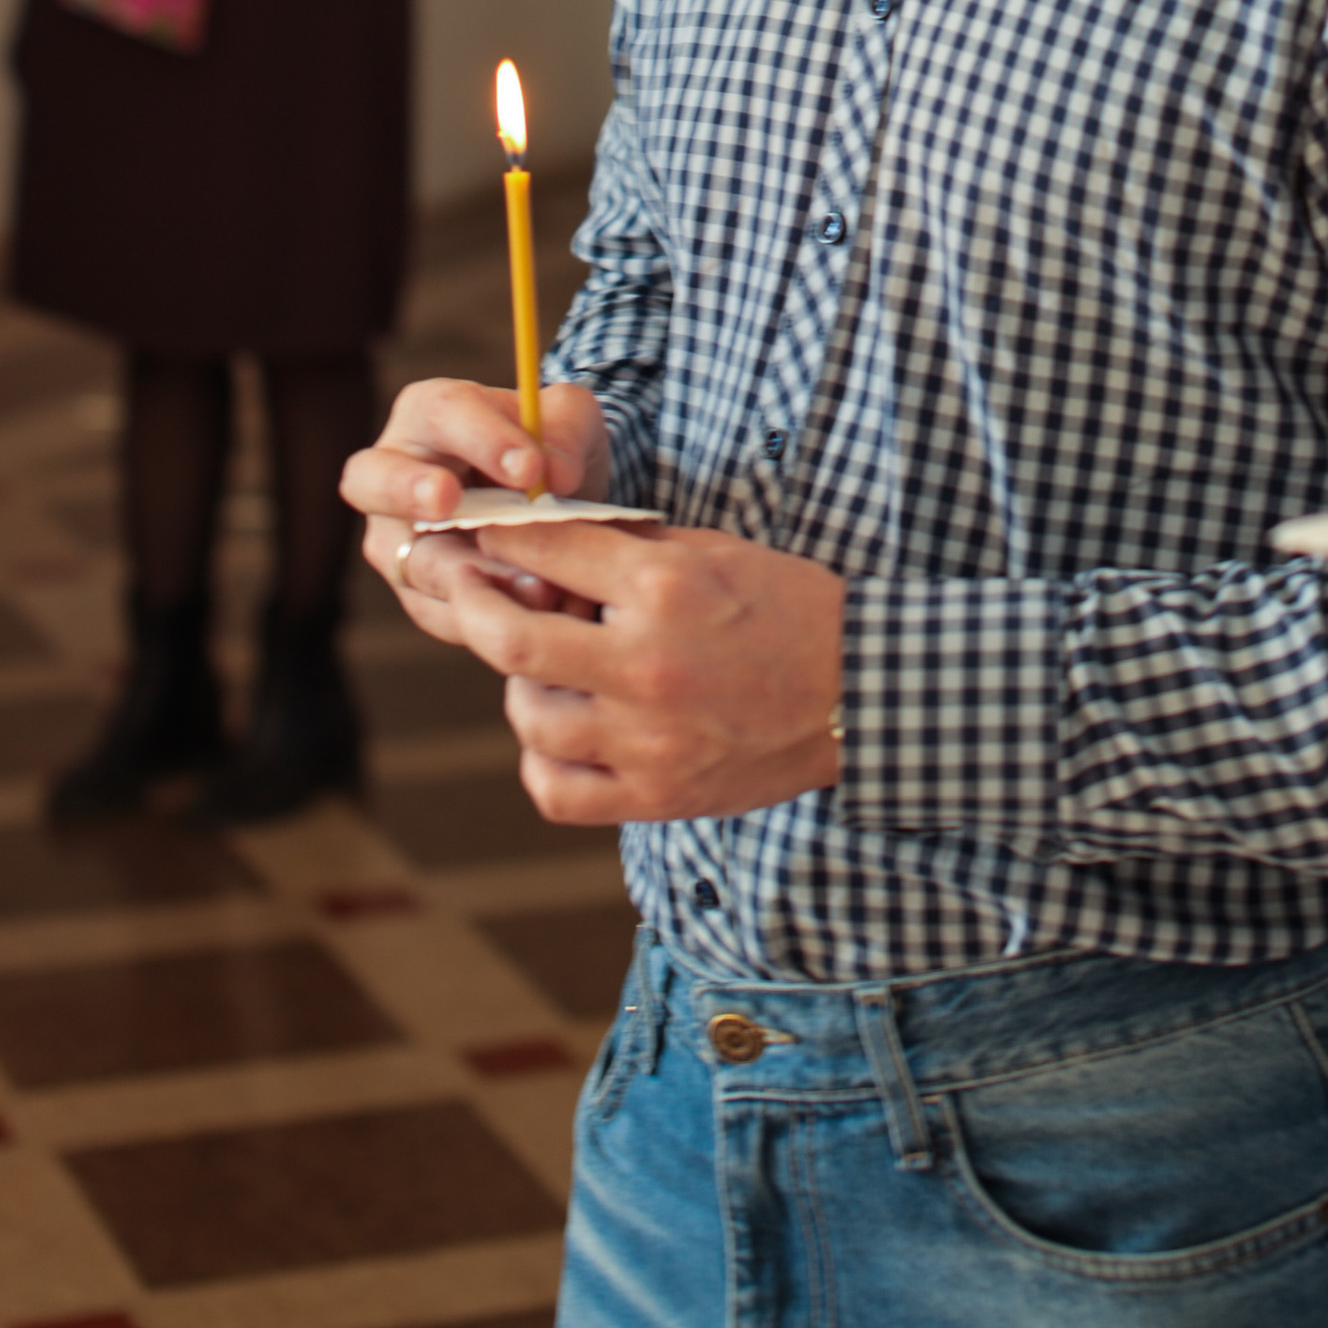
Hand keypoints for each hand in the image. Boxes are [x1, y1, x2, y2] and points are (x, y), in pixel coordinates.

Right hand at [340, 376, 606, 649]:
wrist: (556, 507)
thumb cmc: (548, 448)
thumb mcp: (569, 423)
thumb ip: (565, 434)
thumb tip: (556, 475)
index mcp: (431, 412)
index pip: (443, 413)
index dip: (482, 438)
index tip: (530, 468)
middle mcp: (394, 472)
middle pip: (370, 478)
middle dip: (406, 490)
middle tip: (448, 501)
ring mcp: (397, 539)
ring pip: (408, 561)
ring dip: (468, 574)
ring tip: (532, 584)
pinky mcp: (417, 593)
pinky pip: (437, 612)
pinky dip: (485, 617)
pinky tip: (532, 614)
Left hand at [428, 517, 843, 824]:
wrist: (863, 690)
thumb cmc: (790, 608)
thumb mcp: (714, 552)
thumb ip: (629, 548)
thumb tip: (546, 537)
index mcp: (665, 586)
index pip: (546, 548)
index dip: (497, 535)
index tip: (480, 532)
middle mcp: (647, 661)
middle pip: (510, 637)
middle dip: (471, 606)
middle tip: (464, 593)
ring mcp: (649, 737)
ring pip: (528, 715)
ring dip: (518, 686)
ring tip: (540, 669)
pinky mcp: (657, 795)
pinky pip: (557, 788)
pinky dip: (543, 759)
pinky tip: (560, 733)